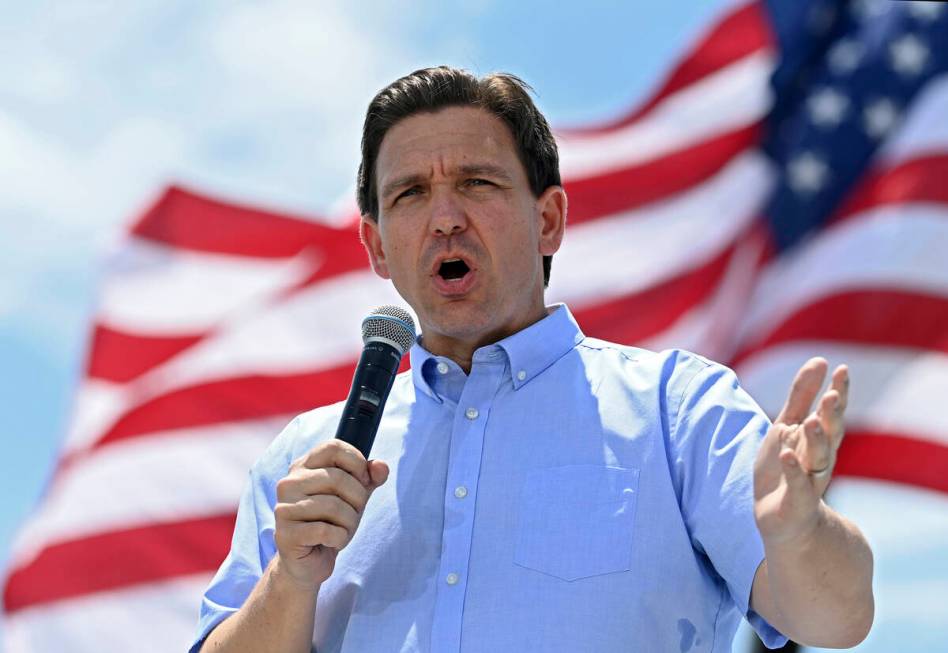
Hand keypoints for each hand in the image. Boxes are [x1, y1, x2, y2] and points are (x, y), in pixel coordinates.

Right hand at [273, 440, 388, 589]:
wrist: (309, 561)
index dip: (357, 463)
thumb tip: (380, 467)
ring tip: (342, 529)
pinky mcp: (285, 534)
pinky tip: (332, 542)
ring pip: (334, 506)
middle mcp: (288, 483)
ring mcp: (284, 508)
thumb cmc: (331, 522)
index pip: (334, 447)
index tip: (363, 481)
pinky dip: (339, 538)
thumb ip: (369, 478)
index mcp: (303, 466)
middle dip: (358, 499)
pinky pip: (326, 531)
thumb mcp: (354, 495)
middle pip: (339, 478)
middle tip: (354, 513)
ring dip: (350, 523)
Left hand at [754, 357, 848, 543]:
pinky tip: (787, 454)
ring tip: (811, 420)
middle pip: (830, 434)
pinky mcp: (796, 501)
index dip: (839, 392)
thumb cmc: (785, 467)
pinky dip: (793, 470)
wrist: (782, 520)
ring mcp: (809, 480)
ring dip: (816, 440)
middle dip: (832, 415)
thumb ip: (801, 395)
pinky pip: (798, 485)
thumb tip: (820, 359)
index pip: (831, 412)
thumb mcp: (787, 426)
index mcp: (818, 438)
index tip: (842, 369)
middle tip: (832, 395)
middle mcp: (820, 458)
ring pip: (818, 458)